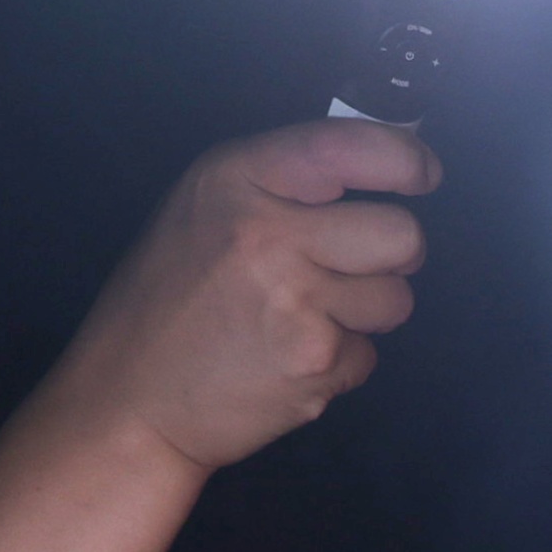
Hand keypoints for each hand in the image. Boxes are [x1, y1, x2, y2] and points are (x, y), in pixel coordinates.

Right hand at [57, 120, 436, 481]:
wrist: (129, 402)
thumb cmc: (168, 301)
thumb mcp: (204, 209)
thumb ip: (280, 185)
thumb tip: (375, 170)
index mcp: (238, 180)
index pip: (350, 149)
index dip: (404, 159)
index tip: (422, 174)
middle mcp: (268, 234)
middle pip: (400, 234)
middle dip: (396, 253)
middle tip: (360, 265)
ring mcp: (294, 303)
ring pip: (396, 299)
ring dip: (367, 312)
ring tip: (307, 318)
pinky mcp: (312, 365)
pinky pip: (368, 355)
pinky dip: (341, 362)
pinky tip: (289, 359)